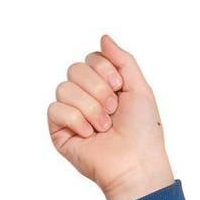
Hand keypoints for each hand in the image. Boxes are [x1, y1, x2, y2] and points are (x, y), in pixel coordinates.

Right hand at [46, 34, 173, 199]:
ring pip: (64, 88)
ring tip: (104, 127)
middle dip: (98, 90)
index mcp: (103, 86)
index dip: (105, 71)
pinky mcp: (59, 132)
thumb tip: (104, 37)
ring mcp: (71, 115)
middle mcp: (85, 98)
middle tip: (113, 111)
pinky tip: (89, 135)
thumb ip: (123, 60)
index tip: (120, 89)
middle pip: (75, 69)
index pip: (90, 58)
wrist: (137, 163)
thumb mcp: (140, 88)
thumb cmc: (143, 132)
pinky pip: (55, 109)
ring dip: (90, 108)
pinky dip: (76, 120)